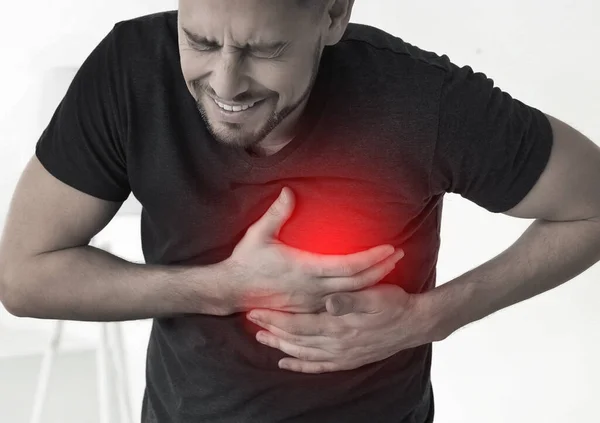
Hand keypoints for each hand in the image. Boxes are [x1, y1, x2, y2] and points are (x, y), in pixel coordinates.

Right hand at [224, 187, 404, 312]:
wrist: (231, 290)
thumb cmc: (246, 261)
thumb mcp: (259, 235)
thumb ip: (276, 213)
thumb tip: (289, 191)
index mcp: (306, 270)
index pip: (348, 266)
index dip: (371, 257)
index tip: (389, 247)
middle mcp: (313, 289)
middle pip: (357, 283)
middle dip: (381, 269)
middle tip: (399, 254)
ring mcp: (312, 302)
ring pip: (352, 296)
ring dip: (373, 282)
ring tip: (390, 268)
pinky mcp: (308, 308)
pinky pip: (339, 304)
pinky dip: (357, 295)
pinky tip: (367, 287)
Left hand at [246, 284, 427, 373]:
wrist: (415, 323)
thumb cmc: (394, 303)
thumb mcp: (374, 295)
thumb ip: (349, 300)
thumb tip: (328, 302)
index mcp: (339, 325)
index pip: (298, 324)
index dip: (276, 318)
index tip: (256, 310)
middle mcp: (336, 343)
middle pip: (295, 339)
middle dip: (272, 330)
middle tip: (251, 322)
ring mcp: (342, 354)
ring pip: (303, 353)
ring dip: (281, 346)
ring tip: (262, 338)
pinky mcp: (348, 359)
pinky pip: (318, 366)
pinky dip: (300, 365)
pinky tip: (286, 362)